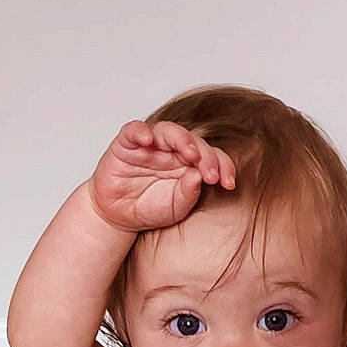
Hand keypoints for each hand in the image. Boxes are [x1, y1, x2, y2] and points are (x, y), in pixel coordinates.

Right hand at [90, 120, 237, 232]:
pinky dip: (141, 132)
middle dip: (206, 156)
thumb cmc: (149, 208)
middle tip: (212, 175)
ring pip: (169, 130)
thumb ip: (188, 194)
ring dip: (181, 139)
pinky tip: (149, 141)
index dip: (222, 166)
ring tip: (190, 154)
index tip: (228, 183)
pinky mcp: (127, 143)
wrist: (118, 216)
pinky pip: (134, 130)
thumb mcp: (175, 208)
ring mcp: (150, 144)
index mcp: (189, 164)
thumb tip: (200, 177)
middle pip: (194, 141)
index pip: (211, 157)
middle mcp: (172, 150)